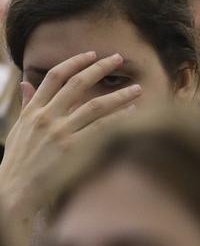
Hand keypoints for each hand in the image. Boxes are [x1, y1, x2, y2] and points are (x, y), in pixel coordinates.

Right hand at [0, 52, 142, 245]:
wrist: (14, 191)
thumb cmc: (19, 162)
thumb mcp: (19, 129)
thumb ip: (27, 105)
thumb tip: (26, 82)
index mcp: (33, 111)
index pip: (54, 77)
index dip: (75, 62)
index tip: (92, 55)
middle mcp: (47, 118)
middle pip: (78, 83)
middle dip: (100, 68)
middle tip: (119, 58)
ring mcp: (60, 133)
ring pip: (96, 105)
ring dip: (120, 95)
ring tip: (139, 89)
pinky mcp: (73, 149)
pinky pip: (103, 129)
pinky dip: (120, 119)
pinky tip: (134, 114)